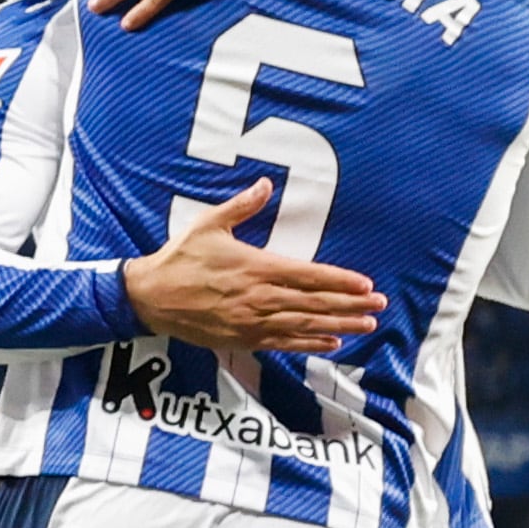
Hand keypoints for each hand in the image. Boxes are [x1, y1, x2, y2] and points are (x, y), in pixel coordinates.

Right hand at [122, 182, 388, 355]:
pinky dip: (309, 343)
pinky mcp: (242, 339)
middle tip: (379, 305)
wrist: (149, 297)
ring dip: (339, 325)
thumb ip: (241, 207)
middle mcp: (259, 298)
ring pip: (304, 325)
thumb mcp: (207, 225)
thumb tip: (264, 185)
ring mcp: (251, 322)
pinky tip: (331, 342)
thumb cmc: (179, 259)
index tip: (366, 284)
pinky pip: (283, 343)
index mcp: (255, 267)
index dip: (340, 281)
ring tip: (366, 325)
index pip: (308, 275)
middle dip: (350, 304)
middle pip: (314, 303)